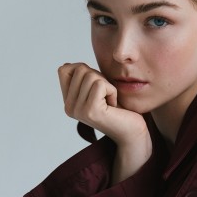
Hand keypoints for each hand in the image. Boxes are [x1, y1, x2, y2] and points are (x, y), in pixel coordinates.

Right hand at [58, 63, 151, 182]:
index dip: (84, 70)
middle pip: (80, 70)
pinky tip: (114, 105)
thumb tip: (69, 65)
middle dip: (99, 77)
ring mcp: (79, 110)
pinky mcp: (91, 111)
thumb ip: (83, 78)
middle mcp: (69, 107)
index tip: (98, 87)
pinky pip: (100, 84)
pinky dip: (112, 90)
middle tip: (106, 96)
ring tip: (110, 101)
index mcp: (68, 102)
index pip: (64, 70)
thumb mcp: (97, 89)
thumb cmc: (119, 108)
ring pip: (90, 75)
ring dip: (107, 84)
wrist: (132, 131)